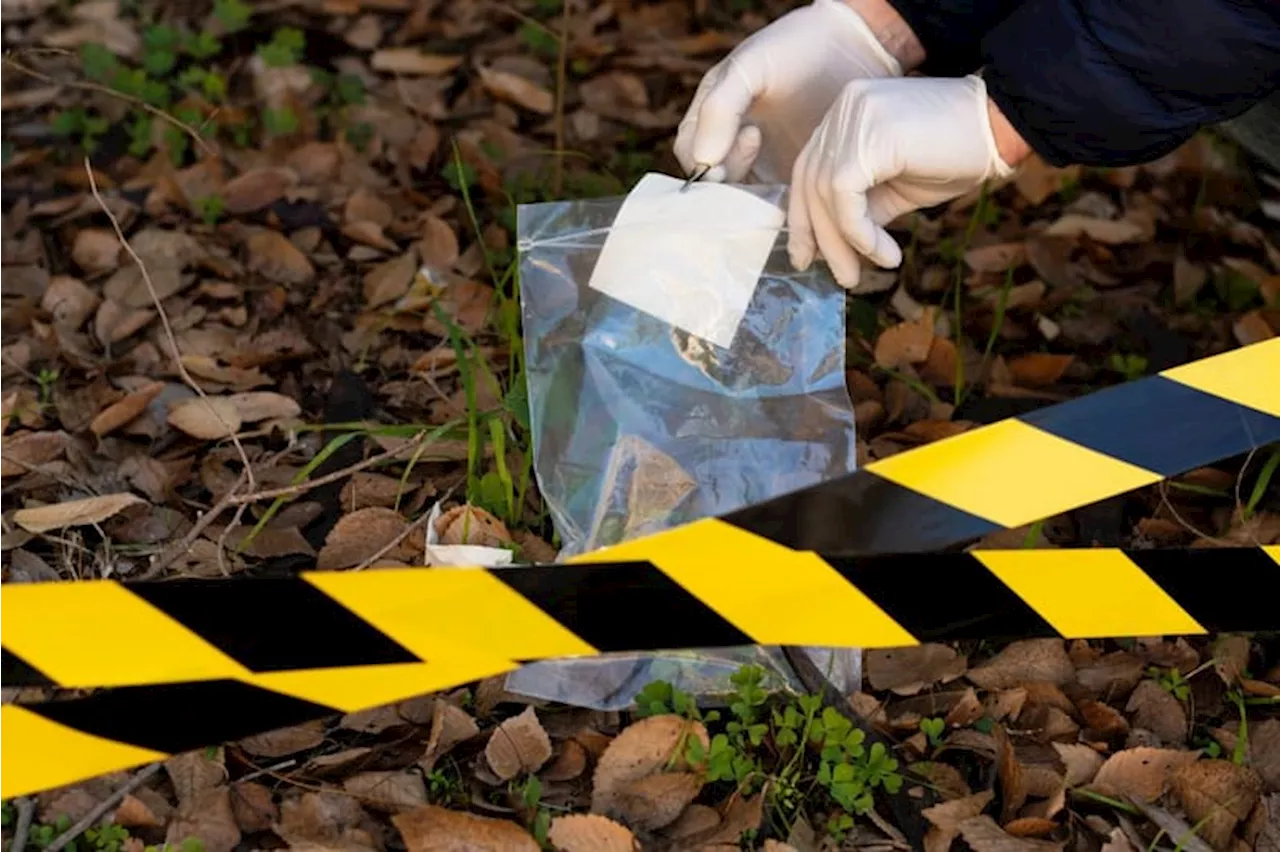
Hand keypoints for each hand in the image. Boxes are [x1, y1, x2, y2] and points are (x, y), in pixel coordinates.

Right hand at [673, 0, 912, 185]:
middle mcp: (730, 143)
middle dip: (729, 177)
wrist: (855, 47)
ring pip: (741, 198)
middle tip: (758, 142)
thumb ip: (720, 109)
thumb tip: (704, 161)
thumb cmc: (797, 48)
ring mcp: (761, 163)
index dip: (706, 160)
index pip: (691, 154)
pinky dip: (778, 202)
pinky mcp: (789, 177)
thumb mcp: (750, 67)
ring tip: (780, 158)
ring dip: (753, 193)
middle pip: (712, 182)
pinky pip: (773, 203)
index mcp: (711, 115)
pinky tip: (798, 179)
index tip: (742, 141)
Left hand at [788, 74, 1018, 287]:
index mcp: (845, 113)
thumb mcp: (896, 188)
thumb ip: (861, 207)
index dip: (803, 216)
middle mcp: (843, 109)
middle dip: (819, 237)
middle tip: (841, 278)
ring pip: (825, 193)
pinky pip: (845, 196)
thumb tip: (832, 246)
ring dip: (842, 243)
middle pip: (811, 182)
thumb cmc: (956, 154)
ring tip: (861, 274)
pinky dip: (859, 233)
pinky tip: (884, 254)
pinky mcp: (869, 136)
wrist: (1002, 126)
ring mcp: (854, 117)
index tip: (808, 256)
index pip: (808, 169)